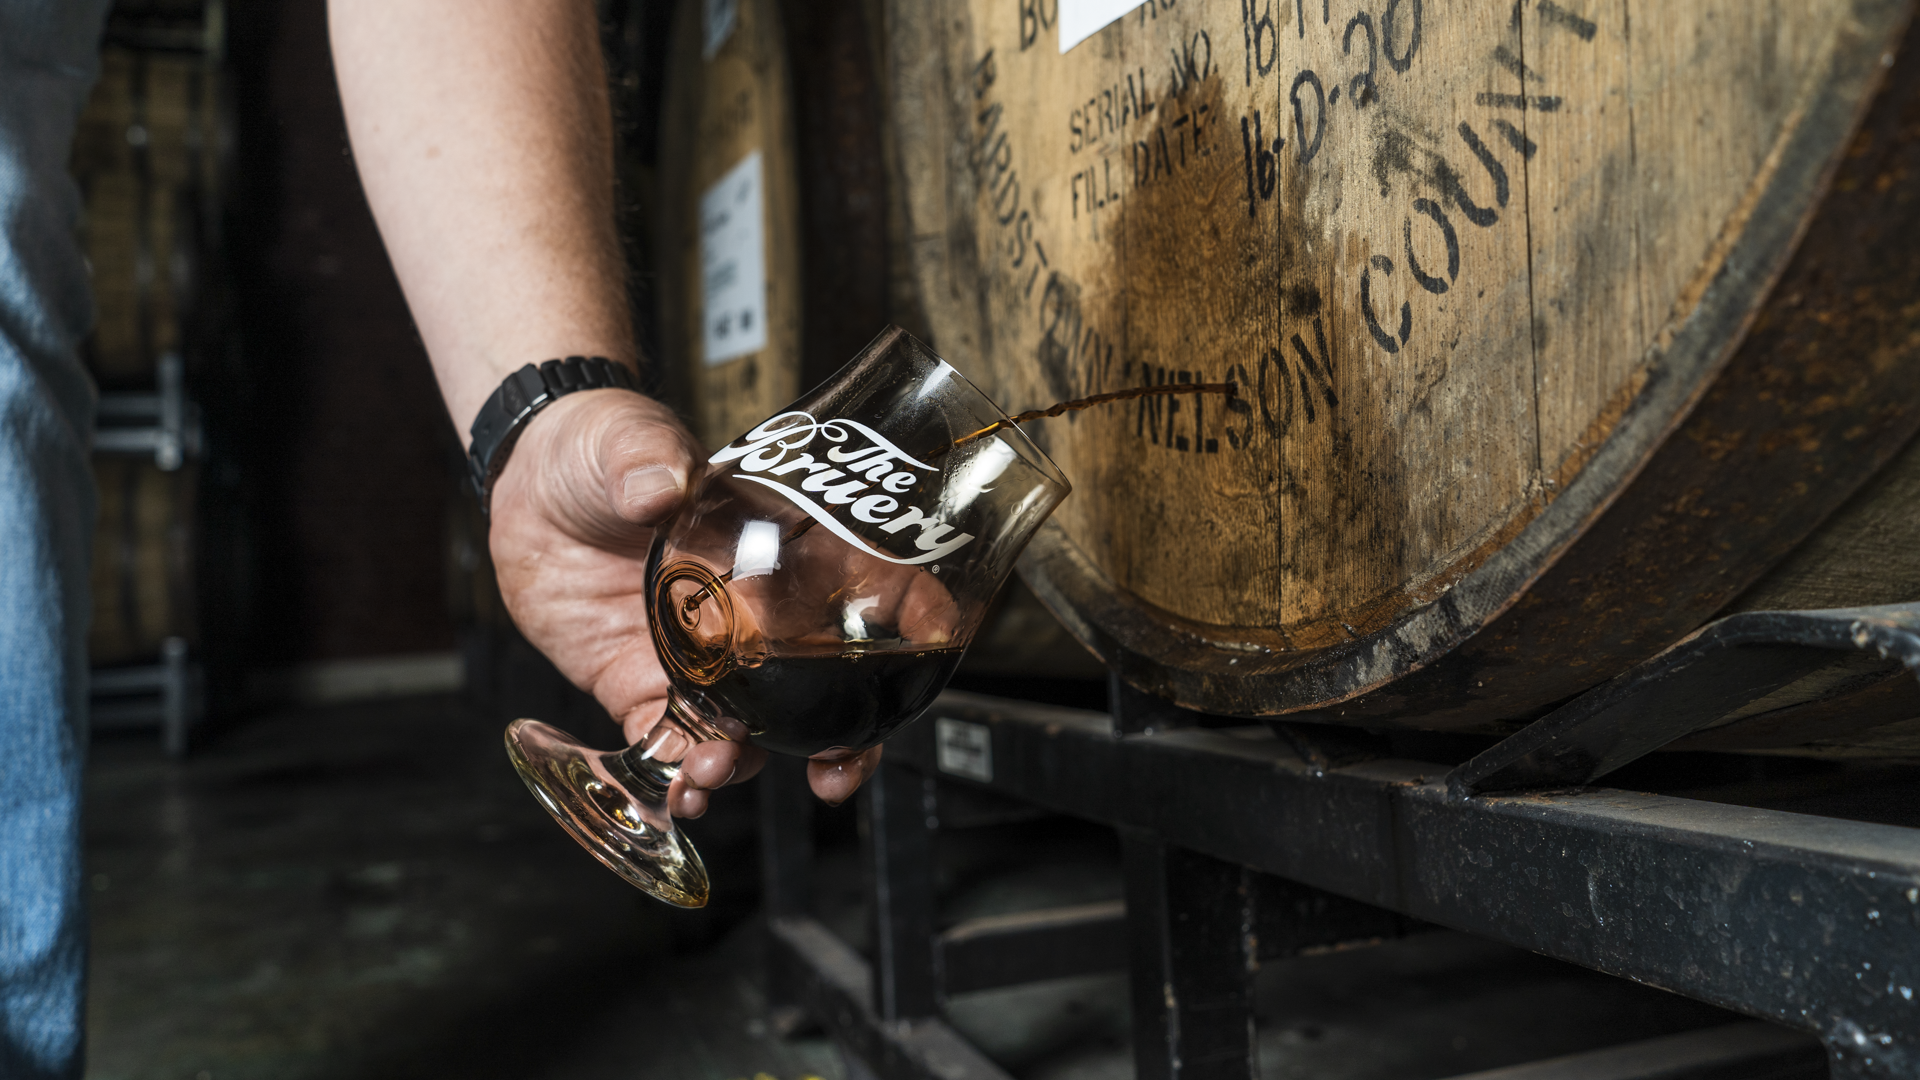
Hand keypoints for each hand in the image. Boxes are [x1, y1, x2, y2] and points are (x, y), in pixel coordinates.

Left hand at [486, 388, 883, 816]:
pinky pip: (671, 744)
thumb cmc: (598, 444)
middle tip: (837, 771)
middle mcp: (752, 615)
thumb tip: (661, 484)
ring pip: (752, 731)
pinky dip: (679, 775)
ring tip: (715, 771)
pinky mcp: (640, 685)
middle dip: (843, 741)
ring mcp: (700, 658)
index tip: (936, 646)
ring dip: (746, 764)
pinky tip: (679, 790)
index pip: (866, 584)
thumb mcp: (626, 439)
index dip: (914, 616)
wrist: (523, 483)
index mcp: (777, 549)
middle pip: (822, 688)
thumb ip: (647, 459)